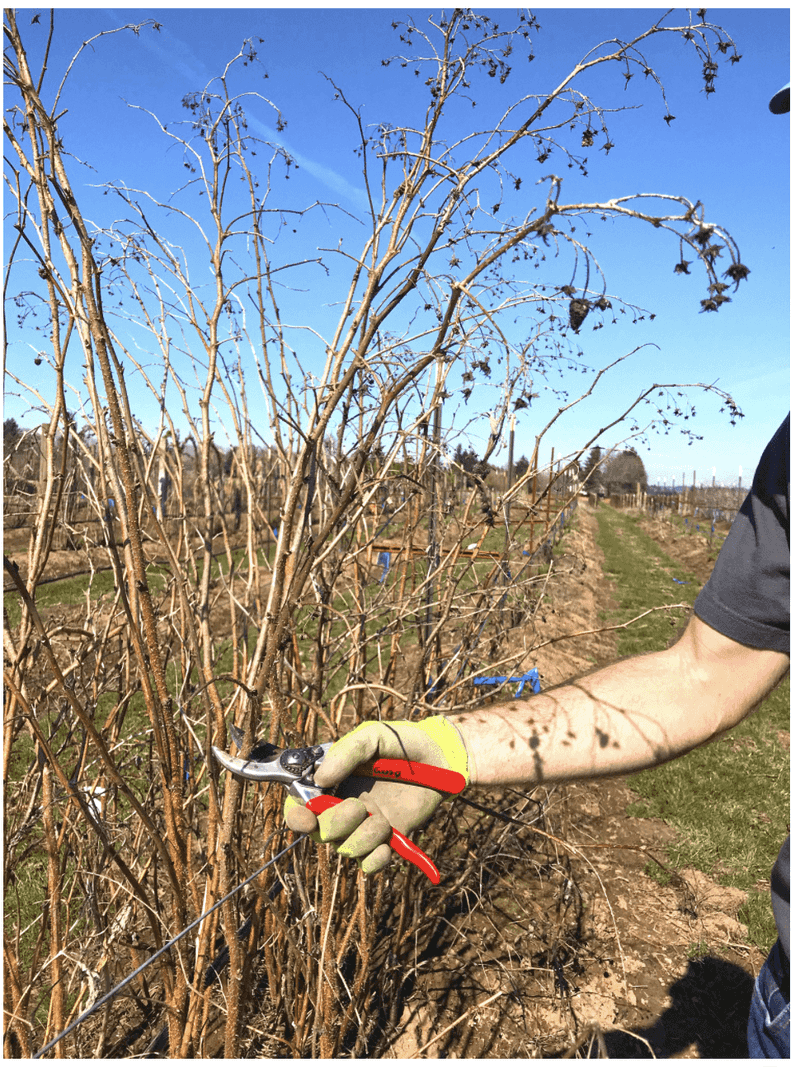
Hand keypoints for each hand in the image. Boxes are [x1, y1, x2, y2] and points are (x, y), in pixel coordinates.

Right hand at [284, 716, 470, 873]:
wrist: (441, 759)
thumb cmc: (403, 742)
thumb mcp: (374, 736)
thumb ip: (347, 752)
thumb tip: (320, 779)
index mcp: (332, 781)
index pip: (299, 806)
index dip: (297, 817)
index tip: (307, 818)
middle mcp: (343, 806)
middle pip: (320, 833)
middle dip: (336, 824)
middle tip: (360, 807)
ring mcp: (365, 825)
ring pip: (346, 849)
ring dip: (362, 839)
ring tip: (383, 822)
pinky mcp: (387, 840)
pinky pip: (370, 865)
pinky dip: (376, 860)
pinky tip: (388, 844)